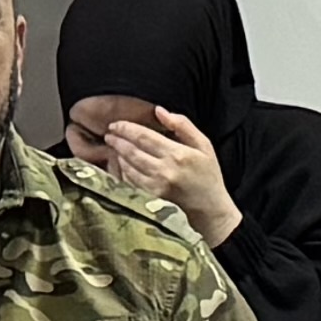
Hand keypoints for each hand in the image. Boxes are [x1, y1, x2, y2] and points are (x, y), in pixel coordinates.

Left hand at [67, 103, 240, 251]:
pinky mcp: (152, 198)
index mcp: (177, 154)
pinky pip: (131, 182)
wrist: (210, 209)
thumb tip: (159, 111)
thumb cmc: (208, 175)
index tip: (116, 125)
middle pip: (132, 151)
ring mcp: (157, 186)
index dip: (126, 129)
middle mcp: (164, 170)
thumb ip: (182, 125)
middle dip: (117, 141)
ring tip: (114, 147)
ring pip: (128, 167)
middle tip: (109, 134)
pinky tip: (121, 165)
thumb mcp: (203, 145)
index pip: (144, 136)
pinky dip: (124, 172)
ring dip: (118, 155)